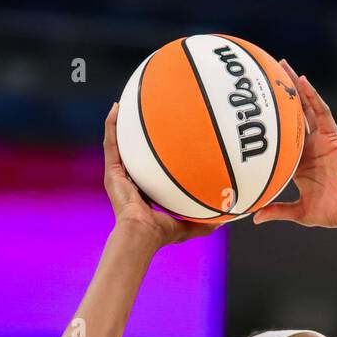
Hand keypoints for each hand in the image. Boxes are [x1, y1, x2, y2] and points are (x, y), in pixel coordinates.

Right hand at [103, 104, 226, 245]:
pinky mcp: (111, 172)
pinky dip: (112, 125)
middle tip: (147, 116)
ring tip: (127, 103)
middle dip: (138, 135)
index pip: (150, 170)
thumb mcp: (188, 226)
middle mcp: (130, 182)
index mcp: (145, 193)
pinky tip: (117, 108)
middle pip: (133, 152)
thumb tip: (225, 220)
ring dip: (121, 124)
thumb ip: (204, 223)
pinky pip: (111, 143)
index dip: (156, 156)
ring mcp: (118, 176)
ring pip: (119, 143)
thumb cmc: (161, 234)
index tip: (168, 140)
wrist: (142, 233)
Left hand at [252, 62, 336, 230]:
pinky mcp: (333, 136)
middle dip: (280, 98)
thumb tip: (254, 217)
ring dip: (294, 88)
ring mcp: (321, 140)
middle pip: (292, 117)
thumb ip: (277, 210)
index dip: (268, 126)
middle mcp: (309, 147)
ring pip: (305, 108)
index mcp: (299, 163)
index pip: (281, 139)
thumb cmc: (332, 212)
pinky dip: (312, 96)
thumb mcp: (299, 211)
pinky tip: (302, 81)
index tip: (250, 115)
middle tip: (263, 78)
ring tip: (281, 67)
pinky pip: (322, 112)